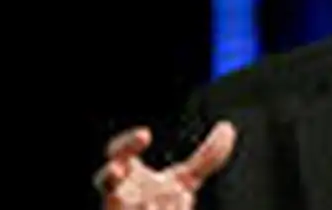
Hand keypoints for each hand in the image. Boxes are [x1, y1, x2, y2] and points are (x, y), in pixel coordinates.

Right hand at [93, 121, 236, 209]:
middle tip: (117, 170)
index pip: (117, 151)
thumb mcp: (185, 180)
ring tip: (148, 201)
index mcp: (128, 174)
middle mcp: (115, 194)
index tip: (145, 134)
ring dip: (138, 206)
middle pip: (103, 179)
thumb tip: (228, 128)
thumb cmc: (159, 202)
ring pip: (117, 206)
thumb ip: (207, 157)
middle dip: (109, 174)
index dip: (127, 142)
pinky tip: (170, 207)